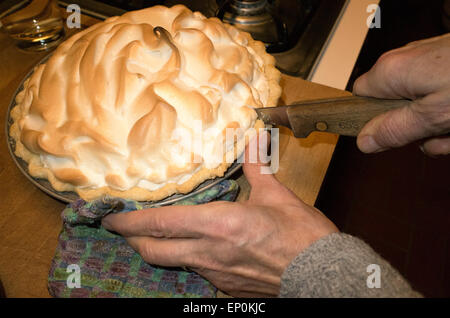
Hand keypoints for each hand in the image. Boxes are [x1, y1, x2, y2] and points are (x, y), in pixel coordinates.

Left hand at [101, 132, 337, 296]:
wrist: (325, 275)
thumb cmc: (303, 235)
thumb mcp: (277, 196)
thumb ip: (257, 167)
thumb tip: (254, 138)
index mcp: (219, 225)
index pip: (160, 224)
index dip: (129, 221)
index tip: (110, 215)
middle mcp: (209, 252)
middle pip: (154, 250)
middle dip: (133, 238)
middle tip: (123, 226)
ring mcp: (216, 274)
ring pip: (172, 263)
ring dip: (158, 249)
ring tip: (155, 235)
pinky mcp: (227, 287)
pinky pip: (197, 272)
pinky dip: (188, 259)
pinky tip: (197, 250)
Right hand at [353, 33, 449, 155]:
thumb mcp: (433, 117)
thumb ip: (395, 130)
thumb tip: (364, 141)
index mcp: (392, 72)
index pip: (360, 98)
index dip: (372, 120)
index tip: (389, 135)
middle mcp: (405, 62)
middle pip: (394, 104)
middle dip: (414, 128)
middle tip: (436, 137)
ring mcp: (429, 61)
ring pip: (420, 103)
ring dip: (437, 125)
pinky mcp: (447, 64)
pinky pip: (439, 95)